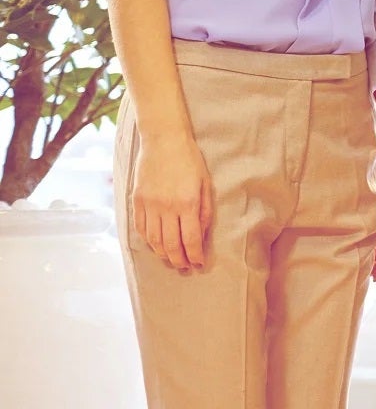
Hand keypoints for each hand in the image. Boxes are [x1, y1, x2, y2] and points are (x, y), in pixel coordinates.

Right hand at [131, 131, 212, 270]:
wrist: (163, 141)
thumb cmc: (190, 160)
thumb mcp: (205, 184)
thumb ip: (203, 211)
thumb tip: (200, 235)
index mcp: (187, 203)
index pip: (190, 239)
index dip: (195, 256)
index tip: (199, 264)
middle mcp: (167, 208)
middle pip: (170, 245)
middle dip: (179, 260)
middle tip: (185, 267)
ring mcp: (149, 205)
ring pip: (154, 240)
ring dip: (163, 254)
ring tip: (171, 260)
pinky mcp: (137, 201)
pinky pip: (141, 228)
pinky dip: (148, 241)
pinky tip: (155, 245)